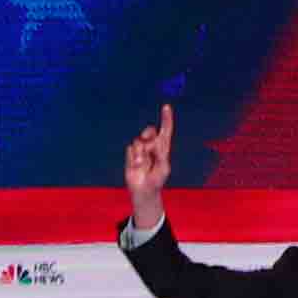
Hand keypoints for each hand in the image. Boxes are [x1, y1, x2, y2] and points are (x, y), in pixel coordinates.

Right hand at [121, 102, 175, 225]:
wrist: (144, 190)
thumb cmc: (157, 180)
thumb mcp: (164, 168)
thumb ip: (160, 155)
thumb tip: (153, 143)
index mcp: (163, 148)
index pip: (165, 130)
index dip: (166, 118)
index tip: (166, 107)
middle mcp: (151, 145)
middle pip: (150, 130)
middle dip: (148, 134)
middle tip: (148, 144)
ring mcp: (140, 149)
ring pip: (139, 140)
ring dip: (141, 152)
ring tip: (142, 164)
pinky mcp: (131, 154)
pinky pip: (131, 149)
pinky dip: (134, 157)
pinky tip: (136, 166)